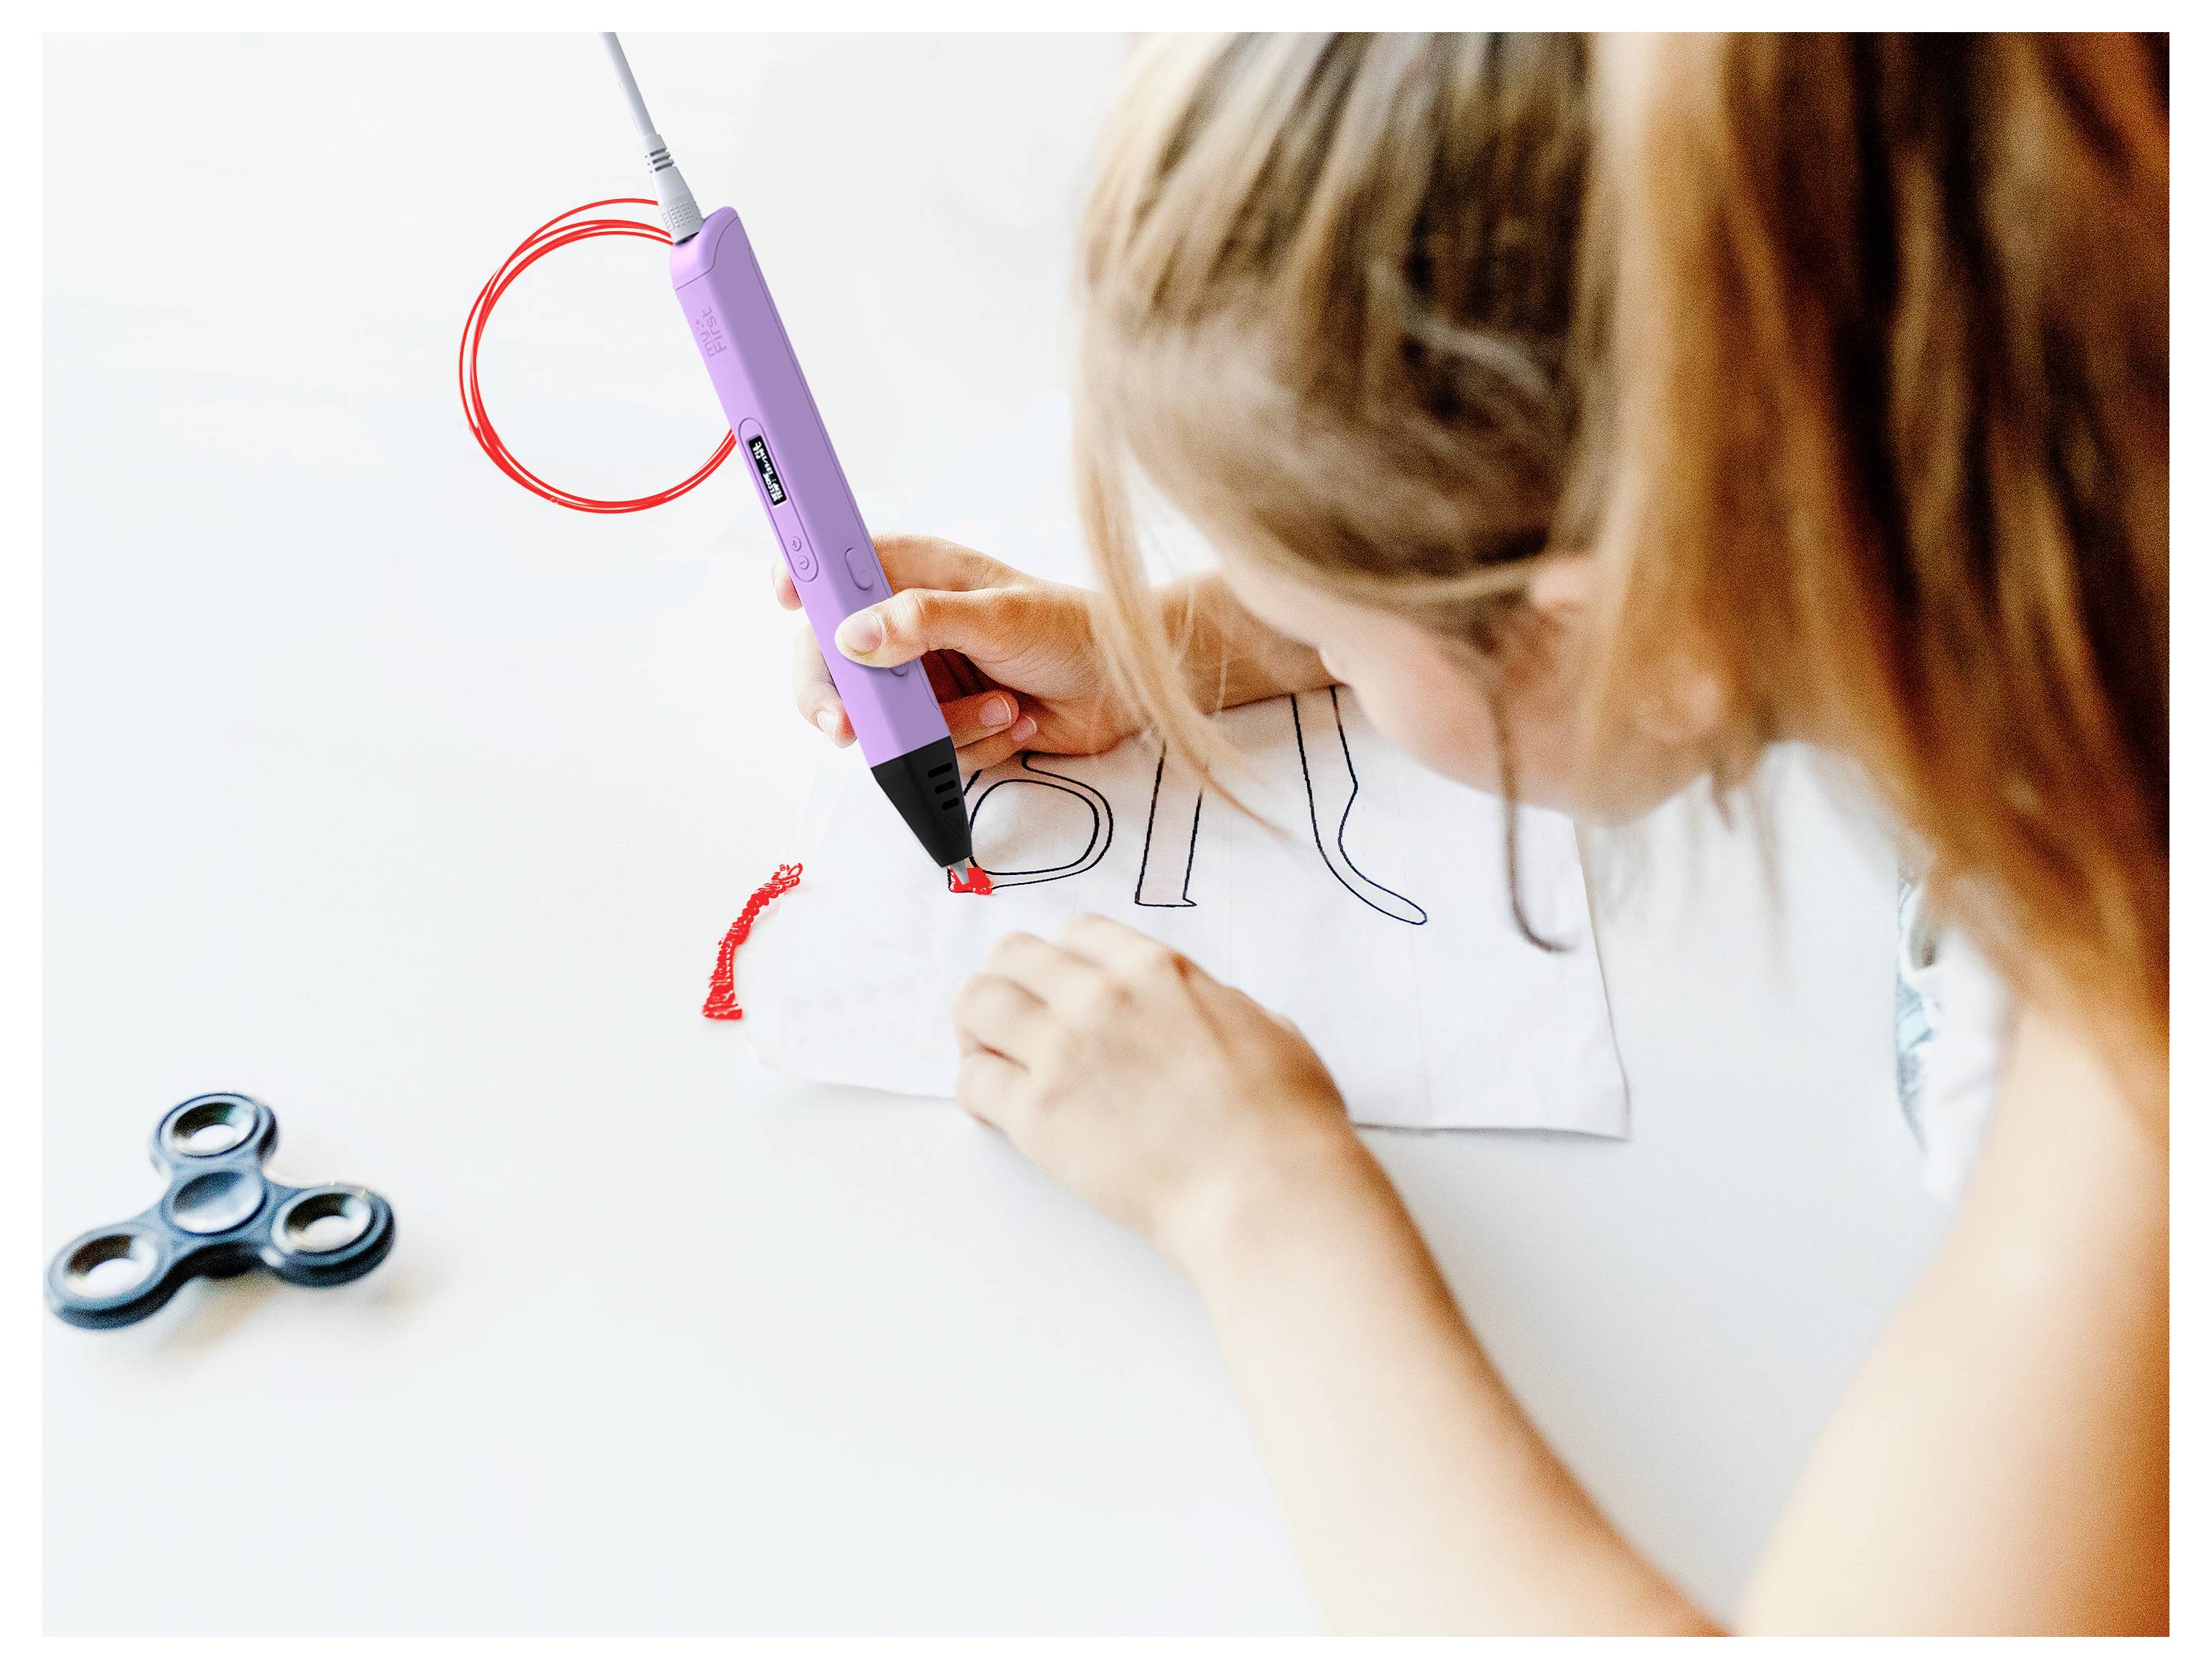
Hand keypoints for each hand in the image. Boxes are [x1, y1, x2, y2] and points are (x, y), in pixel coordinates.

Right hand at [781, 533, 1142, 774]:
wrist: (1130, 688)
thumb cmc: (1075, 629)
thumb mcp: (1000, 615)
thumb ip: (924, 621)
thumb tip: (853, 636)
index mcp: (918, 575)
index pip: (839, 569)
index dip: (804, 580)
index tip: (785, 597)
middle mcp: (913, 626)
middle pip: (838, 662)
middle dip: (844, 698)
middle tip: (846, 725)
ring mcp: (930, 678)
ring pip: (889, 720)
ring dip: (948, 724)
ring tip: (1006, 705)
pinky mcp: (952, 723)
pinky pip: (933, 750)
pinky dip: (976, 743)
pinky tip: (1019, 720)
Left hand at [951, 913, 1373, 1273]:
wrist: (1264, 1191)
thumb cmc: (1282, 1121)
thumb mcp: (1265, 1027)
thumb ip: (1214, 1006)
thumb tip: (1200, 1013)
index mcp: (1155, 969)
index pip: (1075, 932)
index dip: (1064, 959)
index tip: (1062, 985)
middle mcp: (1098, 996)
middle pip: (1011, 956)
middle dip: (1007, 980)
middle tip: (1012, 1016)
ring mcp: (1061, 1052)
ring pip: (976, 1004)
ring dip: (976, 1026)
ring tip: (989, 1055)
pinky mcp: (1036, 1115)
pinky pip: (973, 1080)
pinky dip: (975, 1090)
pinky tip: (992, 1108)